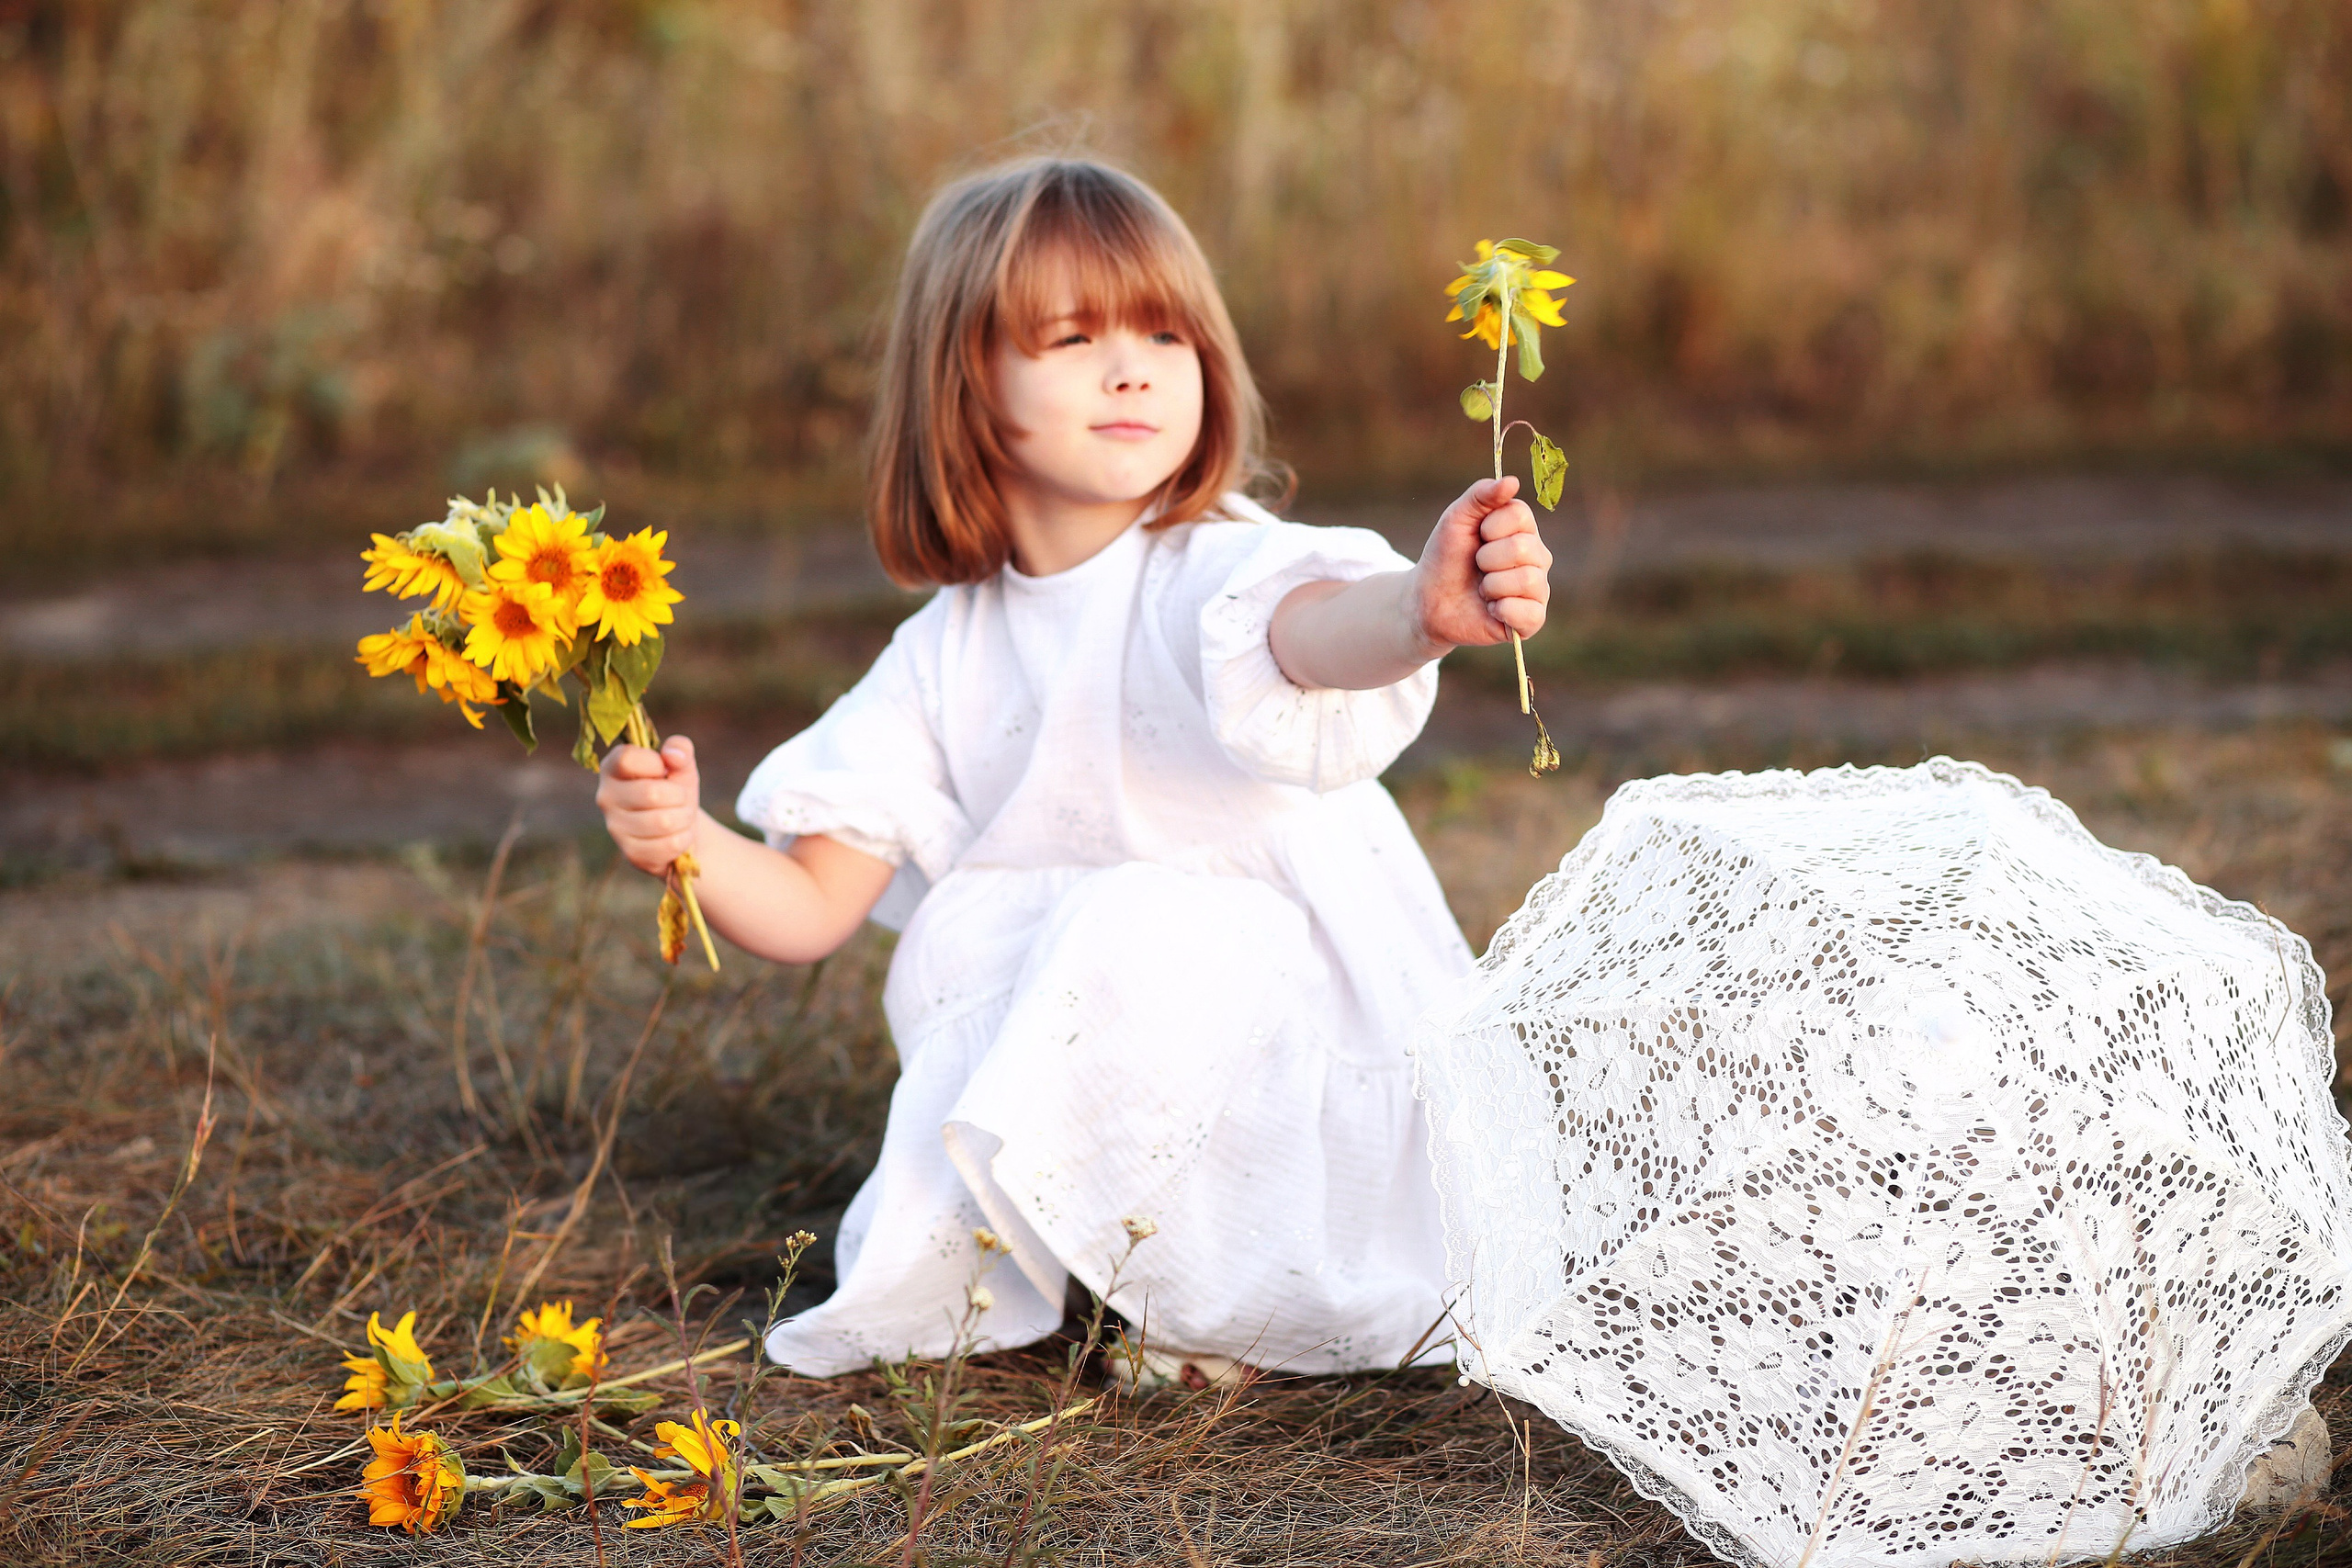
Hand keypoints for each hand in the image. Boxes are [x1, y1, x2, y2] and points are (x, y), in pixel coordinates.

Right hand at [596, 735, 701, 876]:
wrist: (680, 828)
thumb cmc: (675, 789)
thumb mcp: (681, 765)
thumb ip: (680, 749)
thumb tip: (673, 754)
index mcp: (612, 768)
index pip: (626, 759)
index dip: (655, 763)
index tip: (664, 770)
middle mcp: (606, 797)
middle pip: (651, 793)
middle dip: (679, 796)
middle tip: (682, 798)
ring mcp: (615, 827)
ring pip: (663, 821)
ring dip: (685, 818)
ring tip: (682, 815)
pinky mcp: (631, 853)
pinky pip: (669, 845)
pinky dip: (684, 838)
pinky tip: (678, 834)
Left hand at [1410, 475, 1551, 651]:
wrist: (1428, 601)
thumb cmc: (1445, 557)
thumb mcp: (1456, 519)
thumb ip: (1480, 495)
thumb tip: (1512, 480)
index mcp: (1523, 529)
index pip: (1520, 515)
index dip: (1489, 527)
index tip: (1477, 536)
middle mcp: (1537, 557)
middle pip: (1523, 548)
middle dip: (1486, 559)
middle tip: (1476, 567)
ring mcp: (1537, 588)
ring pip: (1527, 580)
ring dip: (1491, 586)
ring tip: (1483, 590)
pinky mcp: (1532, 620)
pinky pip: (1530, 614)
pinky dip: (1501, 611)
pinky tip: (1491, 610)